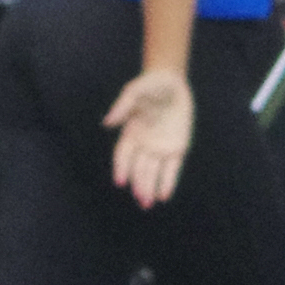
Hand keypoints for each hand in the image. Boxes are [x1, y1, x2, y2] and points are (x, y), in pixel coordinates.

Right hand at [105, 67, 193, 207]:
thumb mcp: (135, 91)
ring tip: (148, 202)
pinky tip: (164, 195)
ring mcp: (160, 148)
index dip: (120, 168)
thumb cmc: (150, 85)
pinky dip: (167, 182)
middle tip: (140, 198)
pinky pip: (172, 170)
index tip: (120, 181)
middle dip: (138, 185)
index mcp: (131, 133)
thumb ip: (122, 106)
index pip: (123, 155)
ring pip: (153, 173)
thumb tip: (107, 123)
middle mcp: (144, 145)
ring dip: (150, 188)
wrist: (173, 82)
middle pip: (138, 169)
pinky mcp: (177, 149)